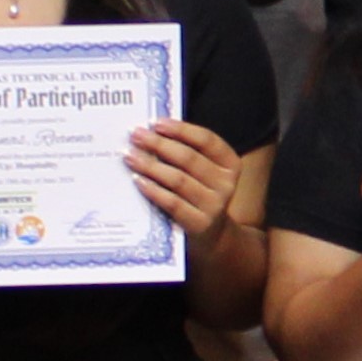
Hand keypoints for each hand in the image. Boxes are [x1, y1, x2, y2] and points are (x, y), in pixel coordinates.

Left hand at [126, 118, 242, 238]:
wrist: (212, 238)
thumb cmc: (200, 196)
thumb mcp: (203, 174)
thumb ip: (186, 154)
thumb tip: (151, 132)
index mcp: (230, 164)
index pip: (207, 140)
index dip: (181, 130)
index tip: (156, 123)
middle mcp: (226, 184)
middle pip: (189, 158)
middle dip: (159, 144)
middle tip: (136, 136)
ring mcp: (214, 206)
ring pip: (178, 180)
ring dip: (151, 166)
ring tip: (131, 157)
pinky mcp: (200, 224)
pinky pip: (172, 203)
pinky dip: (154, 190)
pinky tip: (138, 181)